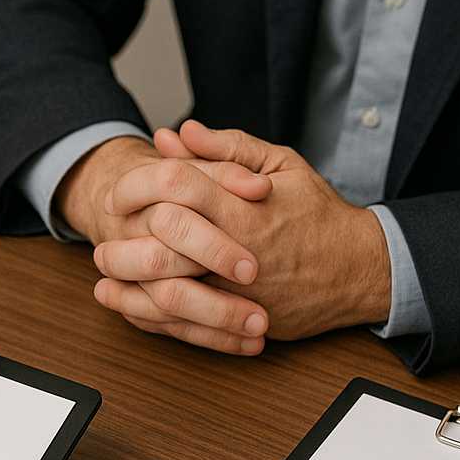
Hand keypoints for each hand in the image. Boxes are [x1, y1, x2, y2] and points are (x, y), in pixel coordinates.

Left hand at [91, 120, 391, 352]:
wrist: (357, 270)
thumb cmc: (318, 214)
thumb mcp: (282, 164)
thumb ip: (227, 147)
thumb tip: (177, 132)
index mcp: (244, 208)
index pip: (176, 188)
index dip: (138, 186)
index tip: (119, 191)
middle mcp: (236, 252)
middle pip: (162, 246)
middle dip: (122, 243)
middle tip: (102, 238)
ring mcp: (237, 293)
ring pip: (168, 293)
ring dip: (128, 286)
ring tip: (104, 275)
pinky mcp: (240, 321)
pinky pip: (185, 326)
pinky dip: (152, 318)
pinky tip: (130, 306)